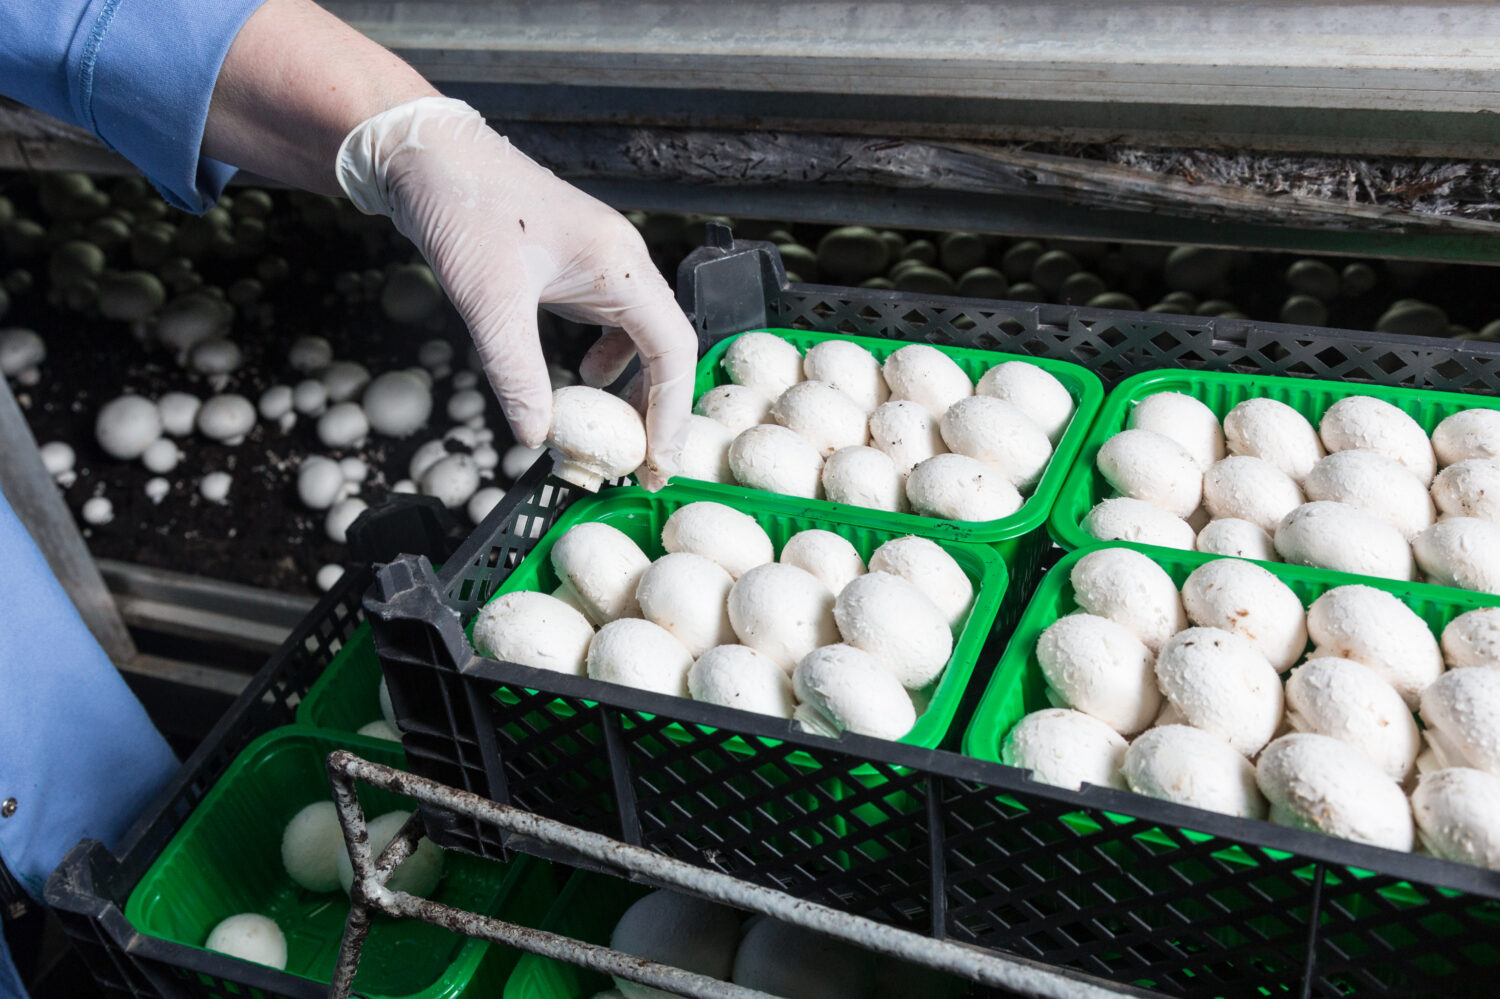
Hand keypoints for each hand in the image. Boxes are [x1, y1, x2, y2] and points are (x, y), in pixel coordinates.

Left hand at [336, 97, 696, 488]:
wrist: (424, 153)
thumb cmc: (461, 206)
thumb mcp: (487, 300)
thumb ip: (516, 372)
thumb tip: (537, 436)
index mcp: (618, 262)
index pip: (672, 348)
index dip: (672, 409)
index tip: (657, 458)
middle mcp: (622, 260)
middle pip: (666, 346)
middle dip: (659, 407)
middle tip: (643, 460)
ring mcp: (602, 262)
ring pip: (642, 336)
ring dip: (636, 387)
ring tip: (616, 431)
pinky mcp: (577, 266)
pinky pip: (614, 322)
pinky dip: (609, 359)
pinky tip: (584, 379)